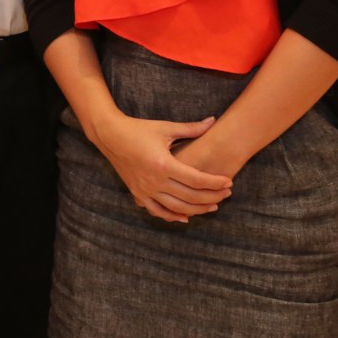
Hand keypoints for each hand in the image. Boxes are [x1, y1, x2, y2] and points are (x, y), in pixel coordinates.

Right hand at [91, 114, 233, 222]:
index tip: (228, 182)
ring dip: (197, 210)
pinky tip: (186, 217)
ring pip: (177, 208)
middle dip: (212, 197)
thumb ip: (191, 128)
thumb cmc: (138, 129)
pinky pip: (157, 211)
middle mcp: (155, 181)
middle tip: (226, 193)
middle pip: (190, 197)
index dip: (215, 183)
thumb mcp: (165, 128)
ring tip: (213, 206)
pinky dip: (172, 217)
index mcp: (163, 164)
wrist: (109, 135)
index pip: (196, 180)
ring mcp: (145, 190)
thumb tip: (213, 120)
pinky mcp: (137, 193)